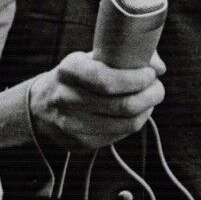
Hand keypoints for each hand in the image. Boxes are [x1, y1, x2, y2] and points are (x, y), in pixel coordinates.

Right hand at [31, 50, 165, 150]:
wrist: (41, 105)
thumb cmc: (78, 76)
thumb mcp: (93, 57)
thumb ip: (127, 55)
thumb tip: (159, 67)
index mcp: (69, 70)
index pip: (107, 80)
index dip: (136, 79)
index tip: (151, 73)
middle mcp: (66, 98)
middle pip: (122, 105)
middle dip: (150, 95)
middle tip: (157, 88)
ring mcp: (71, 125)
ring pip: (125, 124)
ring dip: (146, 111)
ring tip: (150, 100)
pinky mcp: (79, 143)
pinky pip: (118, 136)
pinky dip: (134, 123)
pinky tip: (135, 113)